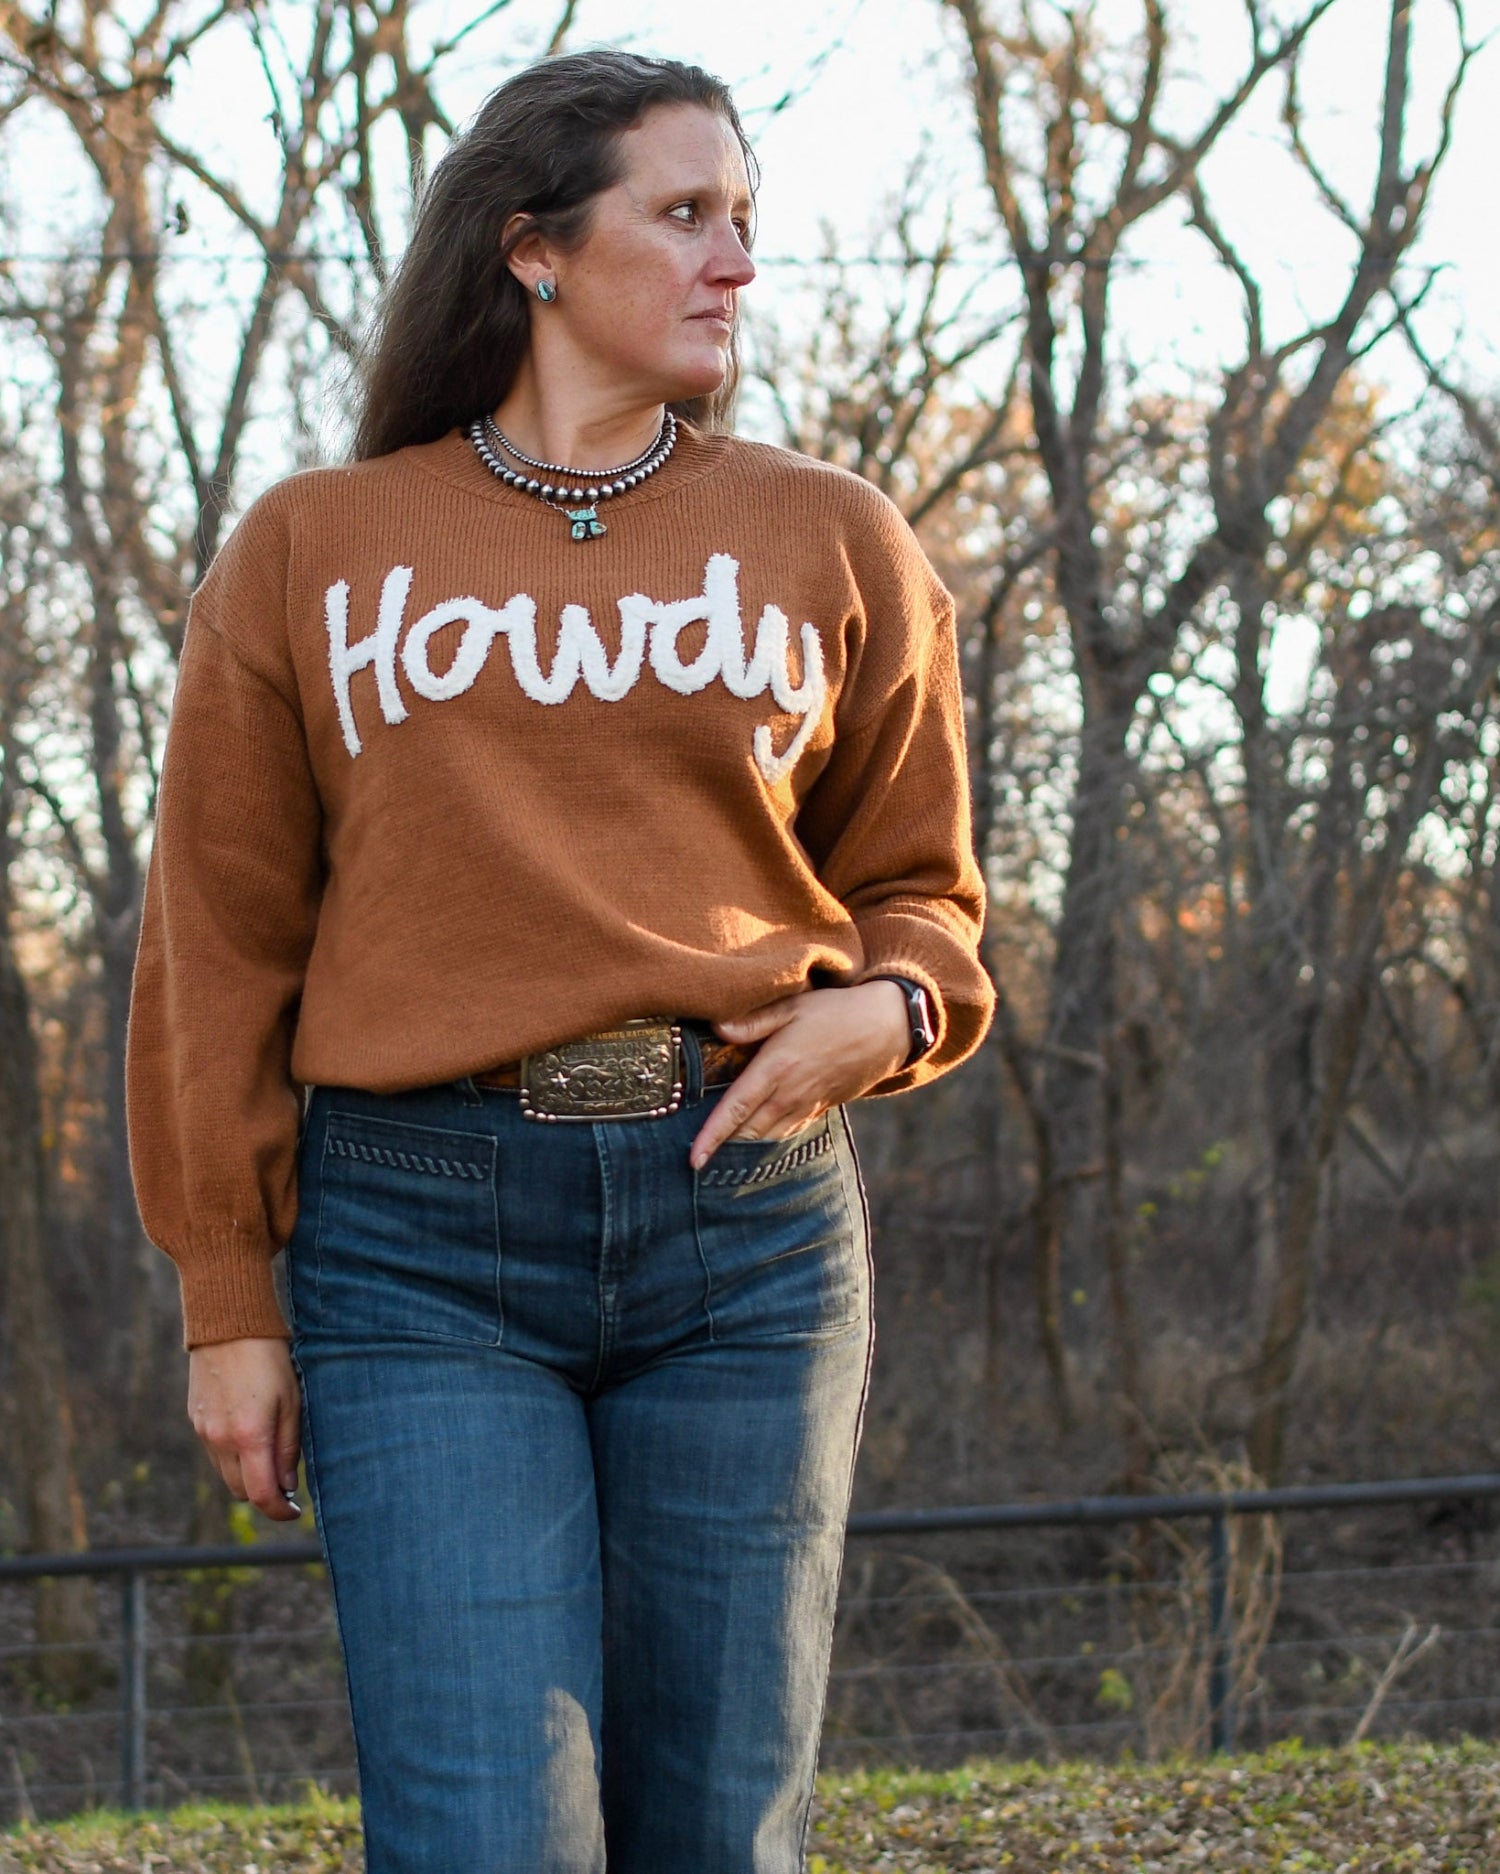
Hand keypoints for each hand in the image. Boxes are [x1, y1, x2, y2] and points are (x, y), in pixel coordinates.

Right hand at [187, 1336, 303, 1521]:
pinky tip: (249, 1429)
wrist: (229, 1322)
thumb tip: (287, 1485)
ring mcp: (203, 1431)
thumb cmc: (270, 1358)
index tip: (295, 1512)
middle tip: (286, 1478)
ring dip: (246, 1473)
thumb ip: (289, 1446)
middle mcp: (220, 1440)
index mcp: (249, 1437)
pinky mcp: (195, 1419)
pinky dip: (232, 1454)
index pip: (261, 1495)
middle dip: (263, 1492)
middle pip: (240, 1491)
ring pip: (225, 1473)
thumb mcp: (292, 1400)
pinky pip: (214, 1452)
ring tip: (269, 1448)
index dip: (279, 1511)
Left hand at [689, 981, 910, 1168]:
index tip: (693, 1159)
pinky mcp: (821, 1108)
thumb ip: (753, 1020)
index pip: (736, 1109)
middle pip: (748, 1133)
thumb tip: (716, 1027)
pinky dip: (768, 1140)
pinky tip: (755, 1139)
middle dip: (722, 1148)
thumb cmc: (836, 1011)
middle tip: (696, 1159)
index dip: (712, 1136)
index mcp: (776, 1068)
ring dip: (744, 1148)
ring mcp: (807, 1105)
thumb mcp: (793, 1005)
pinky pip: (788, 1132)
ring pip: (768, 1137)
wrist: (887, 1028)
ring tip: (720, 1155)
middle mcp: (789, 1094)